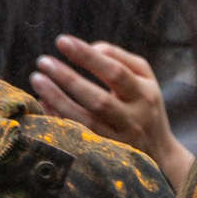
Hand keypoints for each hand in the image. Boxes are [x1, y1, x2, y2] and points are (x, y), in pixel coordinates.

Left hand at [34, 36, 192, 182]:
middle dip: (68, 78)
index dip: (88, 57)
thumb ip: (119, 57)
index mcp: (145, 94)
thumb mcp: (144, 78)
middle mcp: (134, 119)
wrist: (160, 153)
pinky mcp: (105, 155)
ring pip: (85, 121)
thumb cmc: (145, 104)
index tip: (63, 42)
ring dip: (58, 99)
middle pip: (98, 99)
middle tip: (43, 61)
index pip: (116, 72)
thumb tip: (89, 47)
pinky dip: (58, 119)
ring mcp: (119, 140)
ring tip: (37, 79)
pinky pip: (77, 136)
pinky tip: (43, 102)